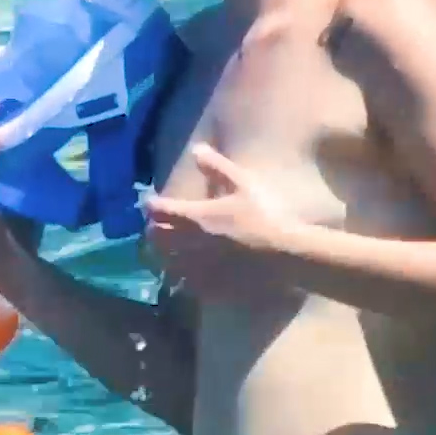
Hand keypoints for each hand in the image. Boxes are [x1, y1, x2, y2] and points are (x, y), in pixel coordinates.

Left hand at [143, 144, 290, 287]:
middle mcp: (190, 242)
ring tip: (165, 252)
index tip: (150, 202)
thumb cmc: (264, 215)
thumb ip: (217, 167)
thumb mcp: (243, 184)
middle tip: (155, 226)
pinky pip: (186, 284)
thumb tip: (196, 149)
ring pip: (167, 262)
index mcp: (196, 216)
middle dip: (153, 230)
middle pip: (157, 237)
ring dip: (163, 255)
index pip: (160, 210)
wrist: (285, 253)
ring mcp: (198, 266)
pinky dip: (182, 278)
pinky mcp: (209, 285)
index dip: (151, 205)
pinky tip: (186, 276)